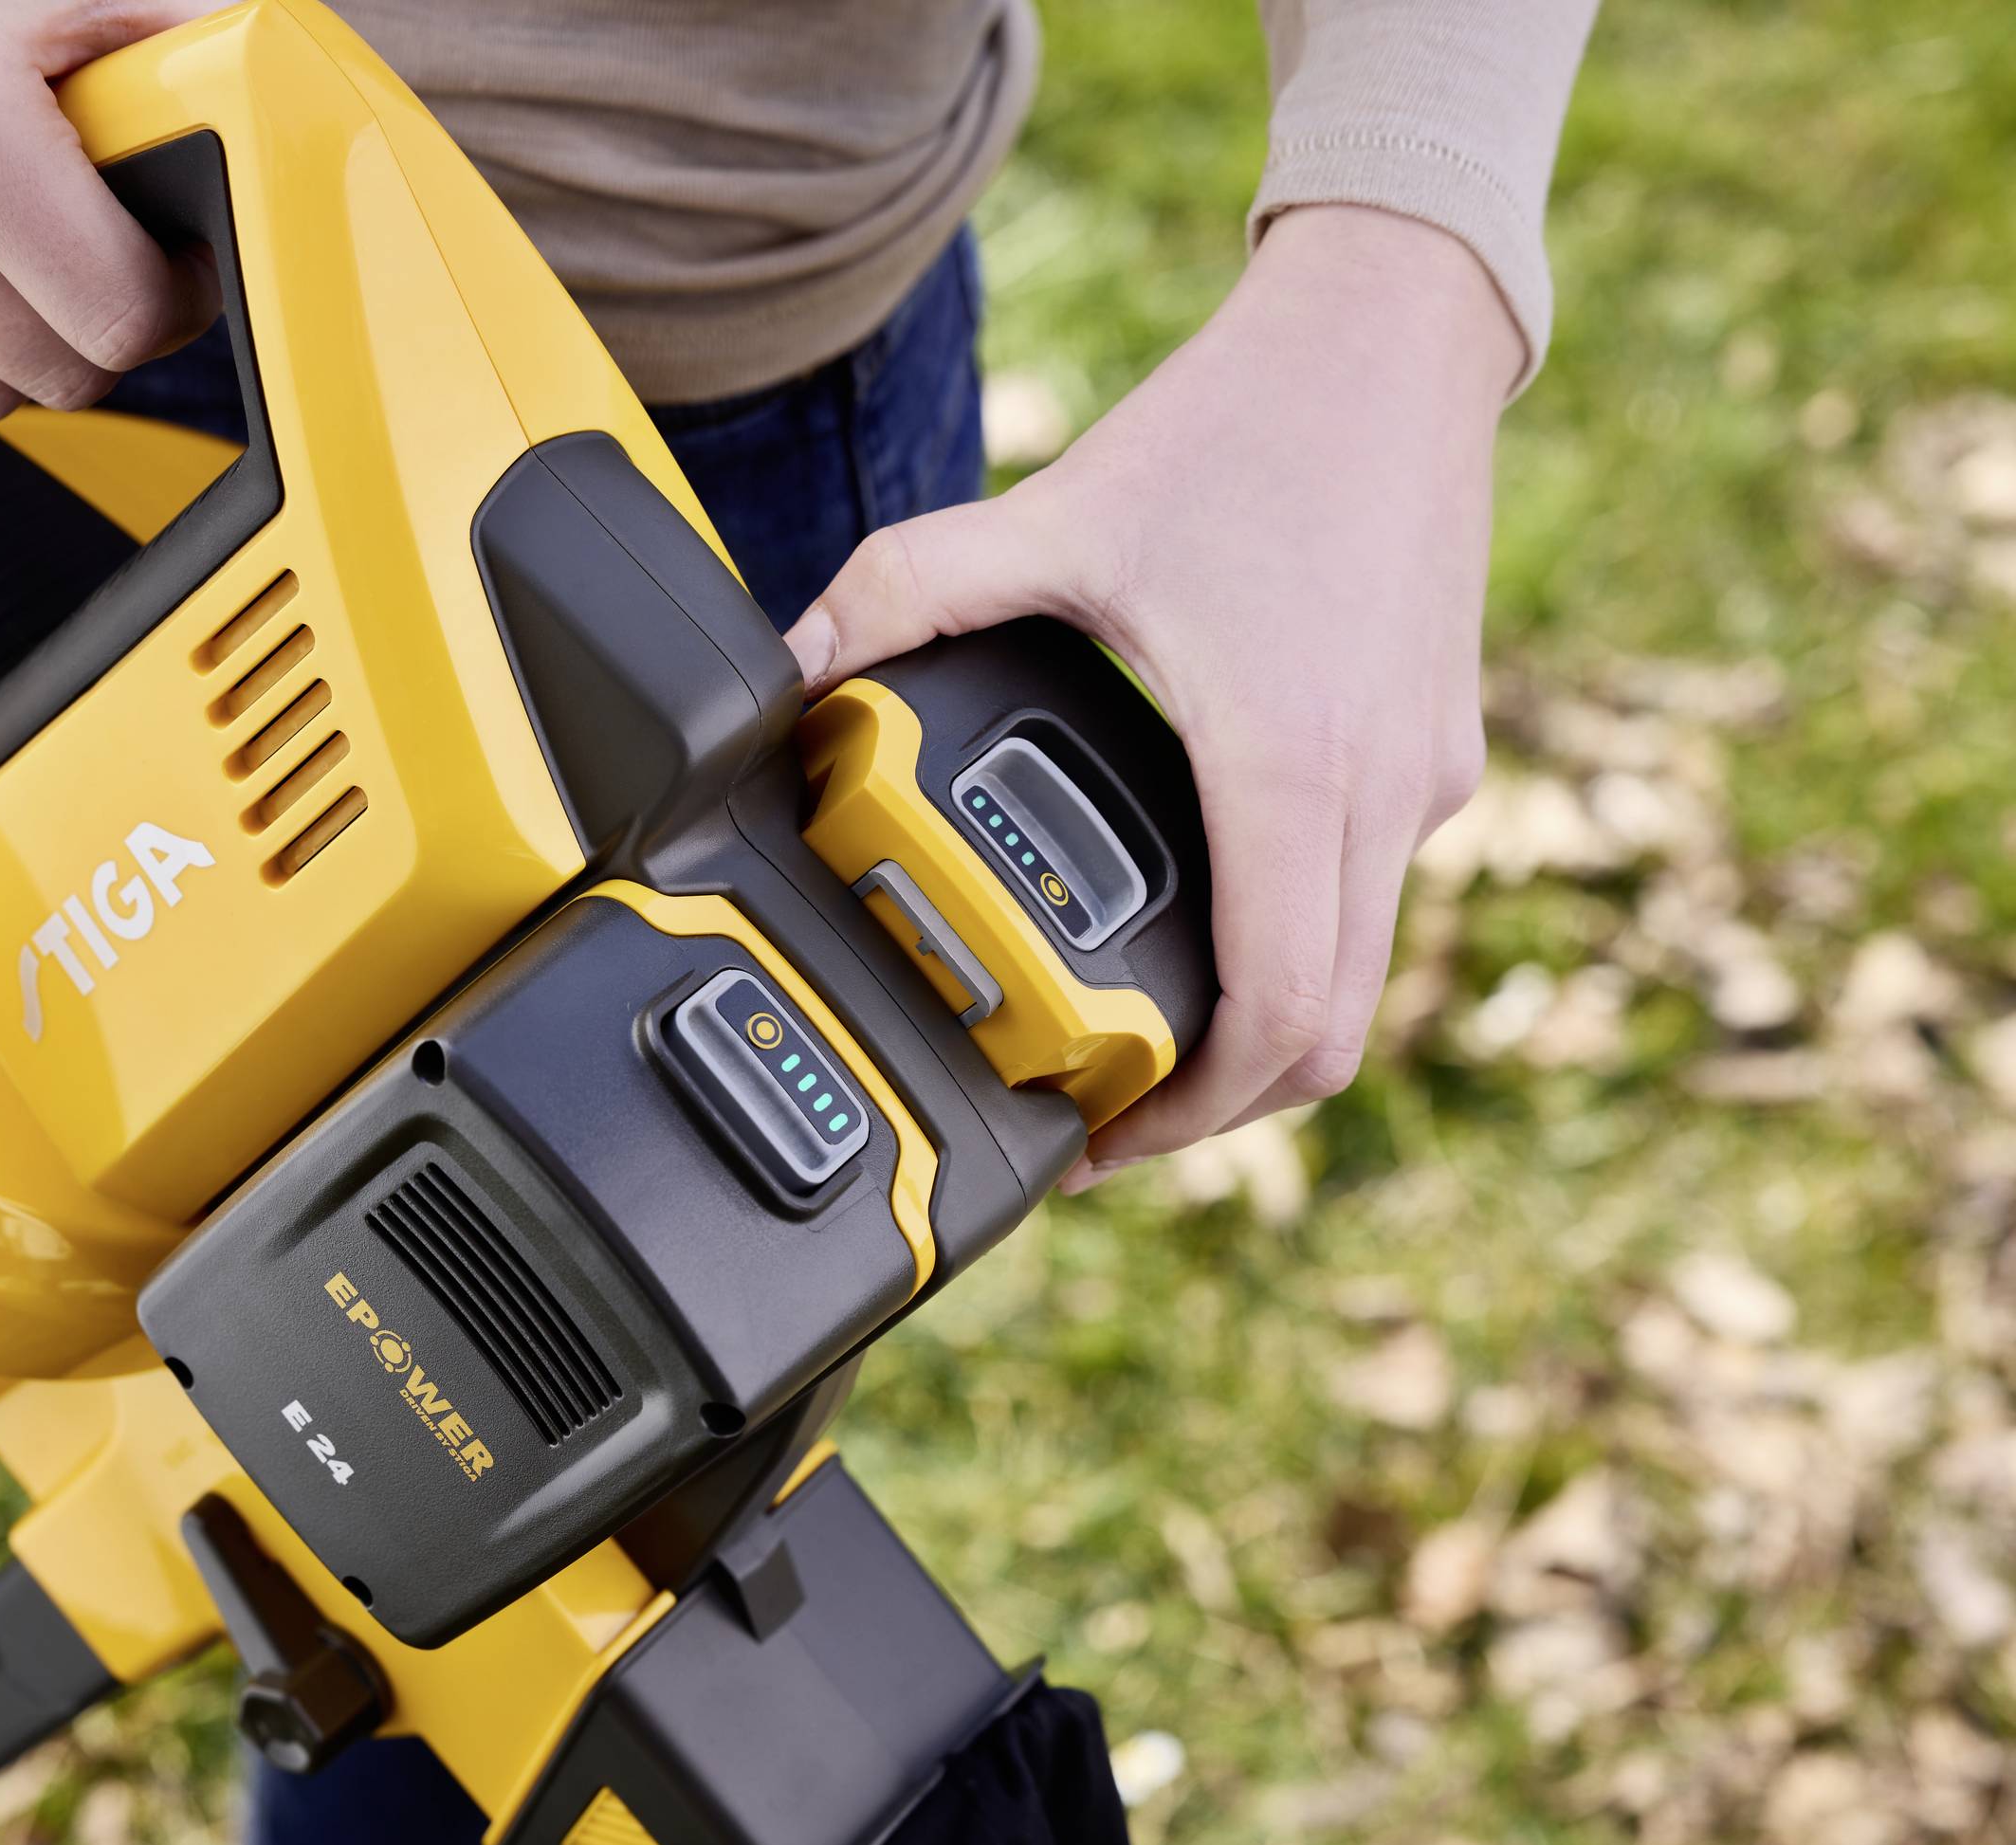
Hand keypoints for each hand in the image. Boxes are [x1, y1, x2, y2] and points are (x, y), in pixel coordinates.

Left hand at [784, 205, 1521, 1185]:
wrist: (1401, 329)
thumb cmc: (1250, 421)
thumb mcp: (1056, 509)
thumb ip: (906, 589)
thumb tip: (785, 663)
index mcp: (1292, 764)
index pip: (1275, 1017)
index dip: (1189, 1115)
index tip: (1100, 1138)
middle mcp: (1384, 793)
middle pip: (1327, 1037)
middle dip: (1214, 1104)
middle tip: (1101, 1113)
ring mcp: (1428, 776)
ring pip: (1358, 974)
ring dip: (1257, 1028)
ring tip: (1140, 1031)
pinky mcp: (1437, 748)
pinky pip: (1371, 897)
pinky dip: (1295, 942)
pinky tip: (1203, 911)